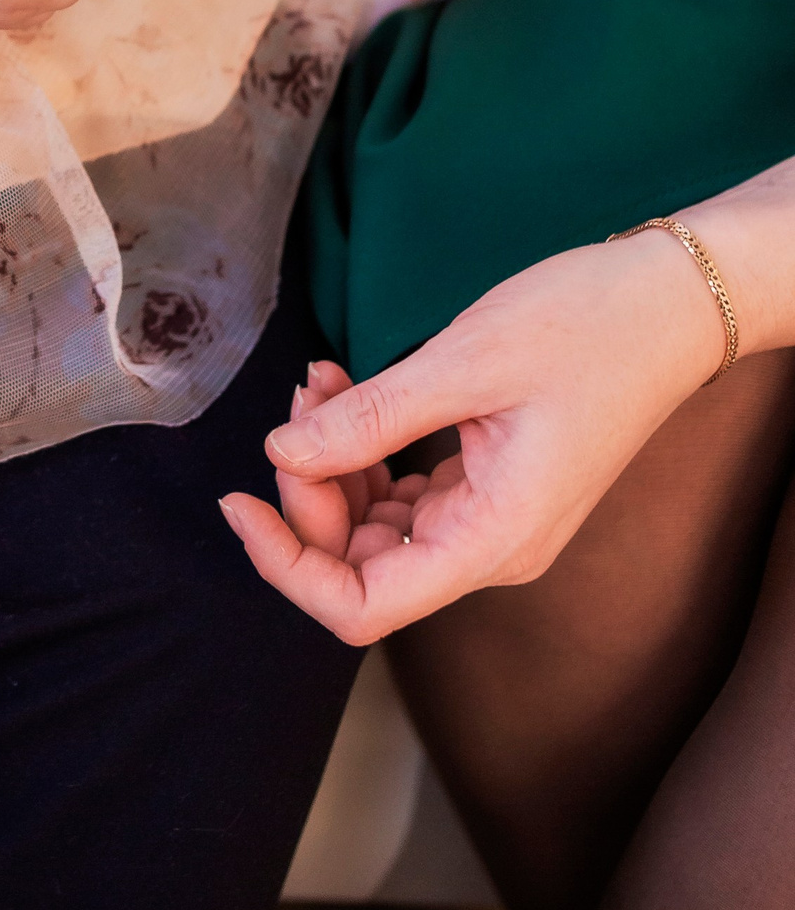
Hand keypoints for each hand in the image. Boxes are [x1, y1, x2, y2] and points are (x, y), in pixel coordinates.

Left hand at [217, 231, 730, 644]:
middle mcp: (491, 546)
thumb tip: (283, 455)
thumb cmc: (585, 328)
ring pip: (377, 524)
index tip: (239, 499)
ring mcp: (492, 517)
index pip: (363, 605)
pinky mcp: (490, 482)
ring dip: (333, 458)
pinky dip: (365, 444)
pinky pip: (405, 490)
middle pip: (362, 562)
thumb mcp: (463, 365)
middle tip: (299, 399)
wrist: (670, 304)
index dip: (289, 566)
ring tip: (320, 378)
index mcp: (493, 540)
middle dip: (308, 488)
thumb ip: (370, 419)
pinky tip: (346, 386)